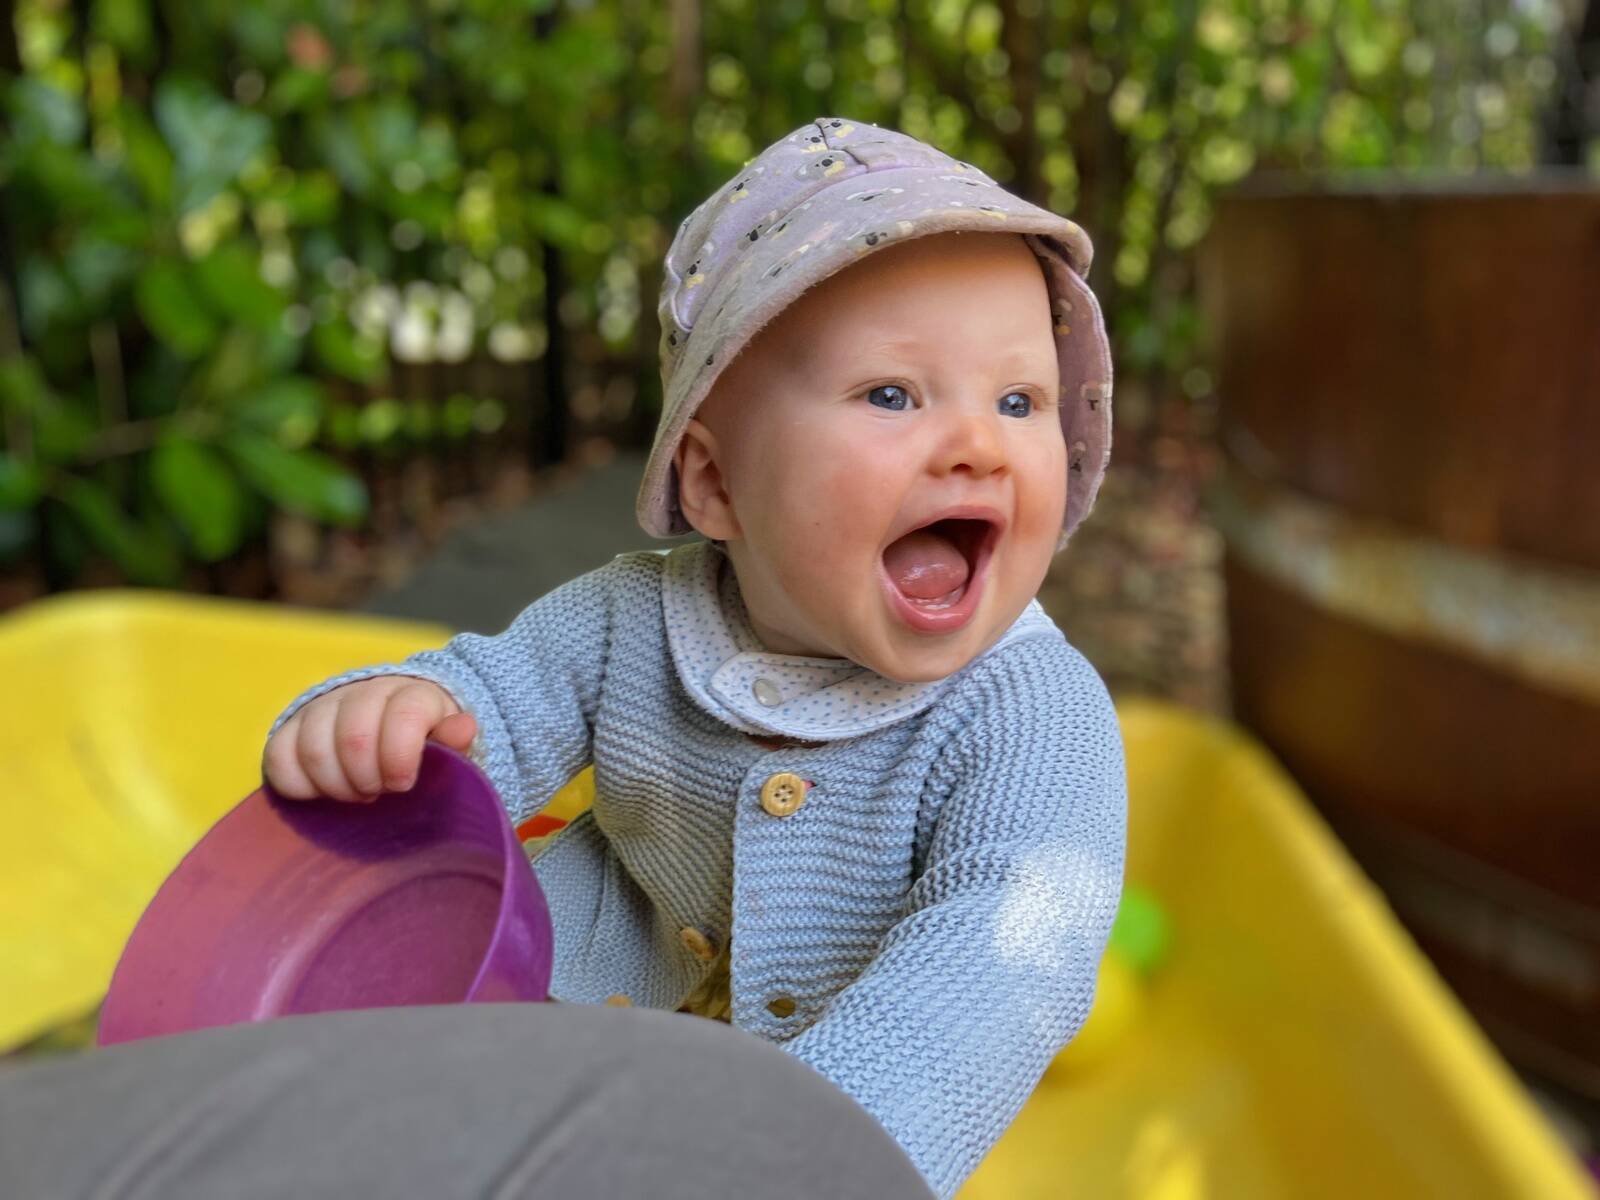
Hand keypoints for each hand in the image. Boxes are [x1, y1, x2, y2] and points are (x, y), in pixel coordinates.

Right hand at [262, 676, 478, 801]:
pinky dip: (299, 784)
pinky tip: (324, 793)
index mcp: (414, 695)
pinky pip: (278, 755)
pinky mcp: (291, 726)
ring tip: (357, 794)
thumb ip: (458, 745)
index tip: (403, 784)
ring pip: (313, 747)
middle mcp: (366, 691)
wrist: (394, 739)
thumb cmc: (428, 754)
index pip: (403, 716)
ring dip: (335, 785)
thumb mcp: (455, 753)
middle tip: (378, 794)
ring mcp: (324, 706)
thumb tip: (463, 728)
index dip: (399, 758)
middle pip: (353, 736)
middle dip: (366, 779)